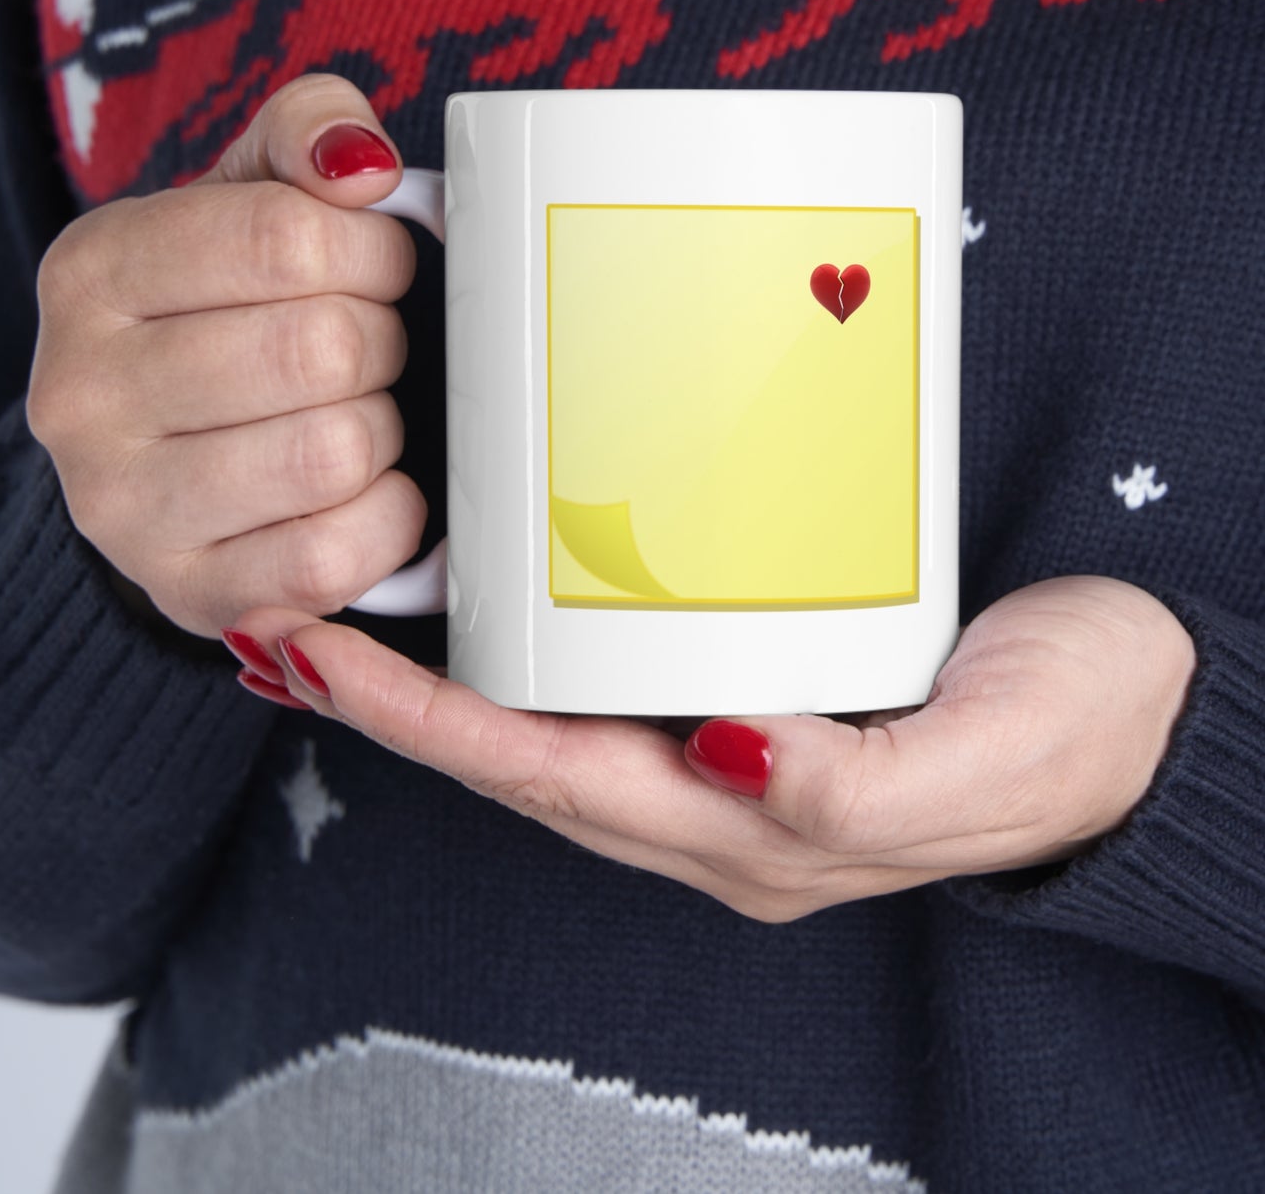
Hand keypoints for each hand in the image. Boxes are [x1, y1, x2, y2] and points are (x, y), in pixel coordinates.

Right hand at [27, 74, 424, 636]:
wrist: (162, 459)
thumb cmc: (226, 313)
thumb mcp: (247, 195)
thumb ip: (306, 133)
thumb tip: (363, 166)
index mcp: (92, 271)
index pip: (286, 237)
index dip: (373, 252)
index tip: (378, 268)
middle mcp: (81, 394)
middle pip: (321, 349)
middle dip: (381, 342)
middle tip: (368, 349)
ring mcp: (123, 509)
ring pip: (334, 452)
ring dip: (381, 430)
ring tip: (356, 416)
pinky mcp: (189, 594)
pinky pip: (334, 557)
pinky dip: (386, 519)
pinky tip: (367, 491)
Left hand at [227, 576, 1195, 920]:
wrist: (1147, 705)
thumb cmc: (1074, 734)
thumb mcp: (981, 763)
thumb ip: (851, 790)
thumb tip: (727, 753)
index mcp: (755, 834)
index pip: (550, 780)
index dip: (426, 726)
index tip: (316, 655)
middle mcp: (717, 803)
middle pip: (520, 757)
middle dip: (394, 704)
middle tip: (287, 618)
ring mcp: (727, 753)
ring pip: (551, 723)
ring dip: (442, 679)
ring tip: (348, 608)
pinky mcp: (754, 688)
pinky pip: (608, 682)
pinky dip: (527, 650)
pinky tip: (491, 600)